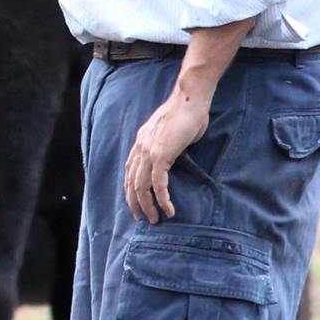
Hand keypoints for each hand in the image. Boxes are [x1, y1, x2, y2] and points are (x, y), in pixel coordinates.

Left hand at [123, 90, 210, 223]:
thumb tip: (172, 156)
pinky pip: (158, 184)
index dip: (130, 188)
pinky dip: (163, 199)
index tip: (136, 202)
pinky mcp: (161, 155)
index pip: (130, 170)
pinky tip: (169, 210)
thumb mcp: (169, 132)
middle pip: (130, 181)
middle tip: (141, 217)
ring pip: (141, 186)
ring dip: (148, 205)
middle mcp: (140, 147)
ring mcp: (149, 151)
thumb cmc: (185, 114)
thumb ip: (166, 145)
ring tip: (155, 219)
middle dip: (135, 202)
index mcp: (140, 142)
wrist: (189, 99)